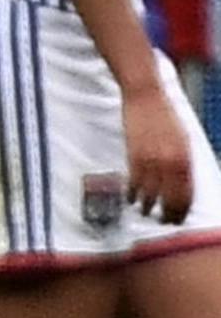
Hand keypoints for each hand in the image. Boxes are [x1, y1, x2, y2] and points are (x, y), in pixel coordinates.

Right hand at [124, 82, 193, 223]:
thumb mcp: (183, 139)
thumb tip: (183, 182)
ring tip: (145, 212)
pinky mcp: (134, 153)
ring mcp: (152, 158)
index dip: (182, 209)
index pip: (187, 194)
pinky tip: (131, 198)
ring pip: (150, 192)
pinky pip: (134, 180)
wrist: (146, 95)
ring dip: (148, 206)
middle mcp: (171, 162)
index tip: (178, 218)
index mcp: (186, 159)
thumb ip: (184, 162)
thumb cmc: (165, 115)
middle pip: (170, 197)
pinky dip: (132, 192)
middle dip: (167, 213)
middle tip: (163, 221)